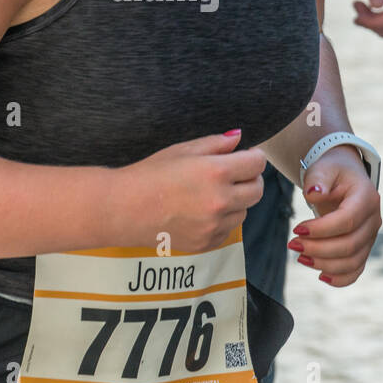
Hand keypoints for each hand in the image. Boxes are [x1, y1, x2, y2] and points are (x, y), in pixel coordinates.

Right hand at [118, 130, 266, 255]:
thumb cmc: (149, 175)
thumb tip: (238, 139)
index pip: (257, 164)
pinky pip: (228, 229)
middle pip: (257, 190)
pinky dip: (222, 220)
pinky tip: (201, 211)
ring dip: (236, 200)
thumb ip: (216, 144)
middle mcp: (220, 201)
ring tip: (210, 193)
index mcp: (216, 172)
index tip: (247, 155)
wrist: (124, 209)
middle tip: (234, 173)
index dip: (254, 156)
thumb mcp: (182, 150)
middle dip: (250, 178)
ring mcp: (215, 225)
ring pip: (244, 211)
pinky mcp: (207, 243)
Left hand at [289, 147, 382, 286]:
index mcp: (366, 197)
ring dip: (324, 264)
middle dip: (318, 249)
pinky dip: (340, 278)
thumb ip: (318, 179)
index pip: (347, 220)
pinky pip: (356, 270)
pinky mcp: (363, 247)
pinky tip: (320, 275)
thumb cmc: (332, 172)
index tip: (297, 229)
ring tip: (300, 257)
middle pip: (350, 245)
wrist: (344, 176)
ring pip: (353, 261)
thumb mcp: (323, 168)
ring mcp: (370, 236)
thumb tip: (313, 194)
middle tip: (292, 244)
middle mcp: (373, 219)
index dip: (322, 229)